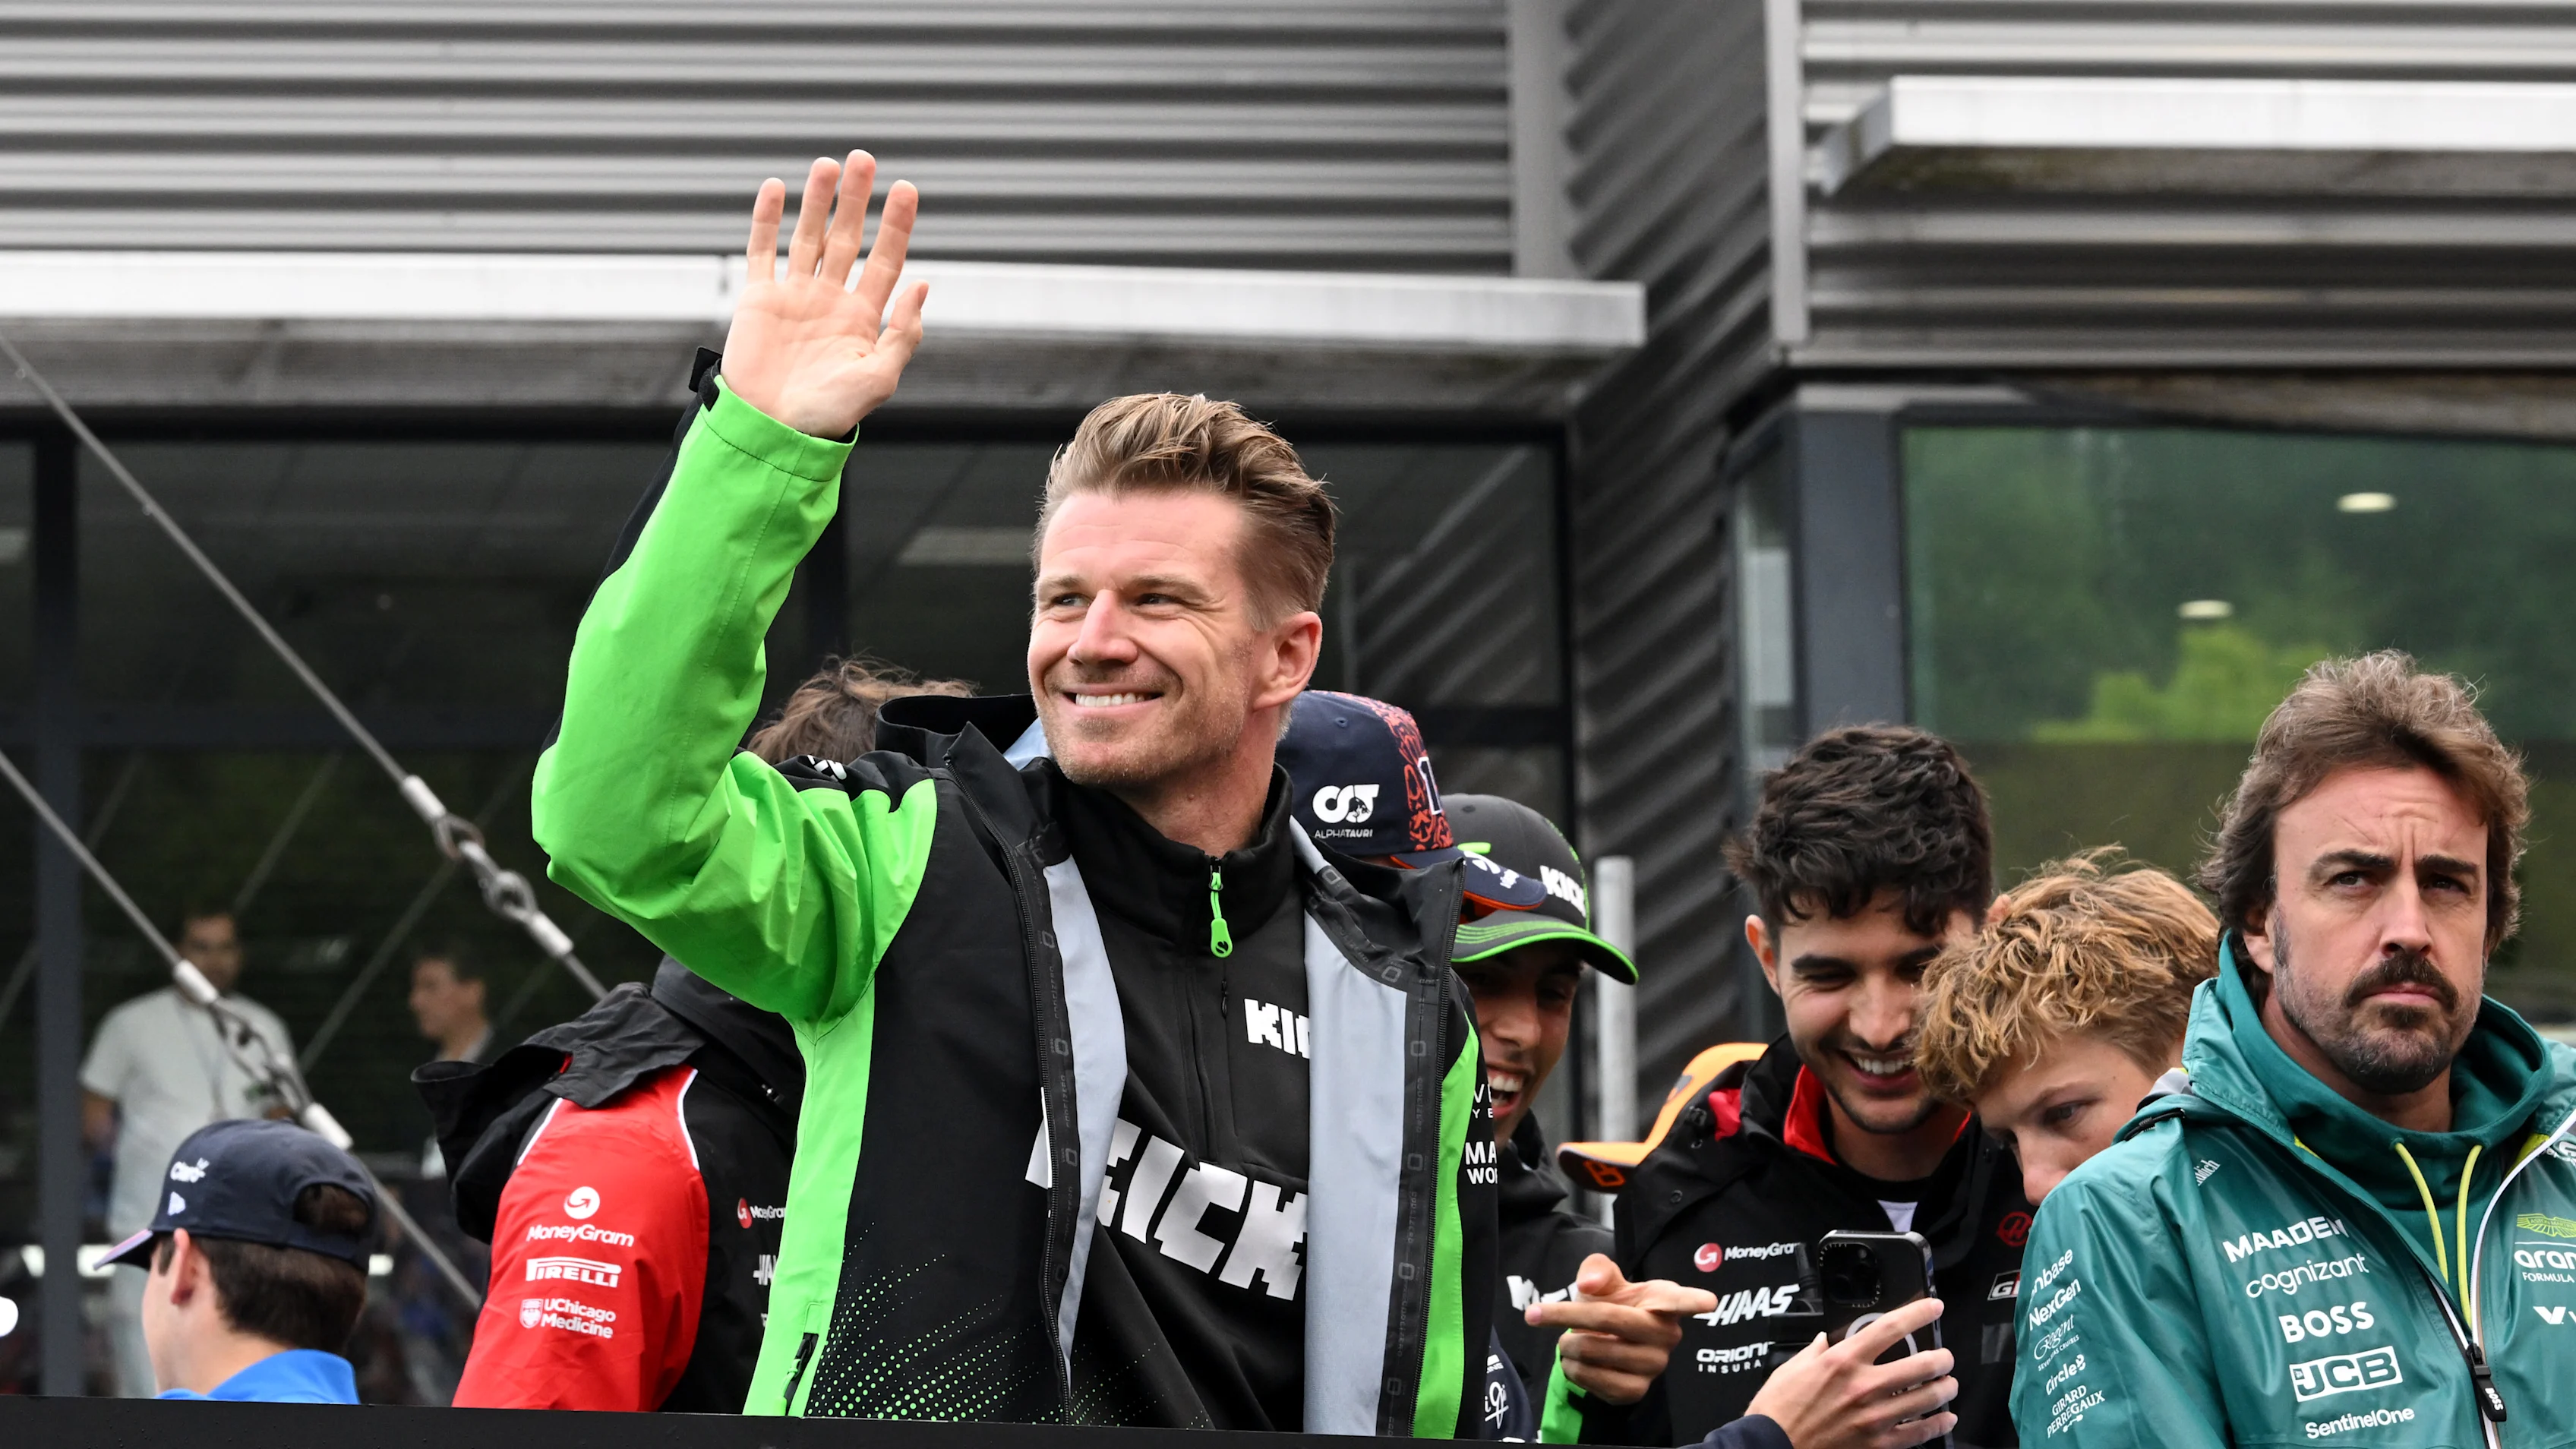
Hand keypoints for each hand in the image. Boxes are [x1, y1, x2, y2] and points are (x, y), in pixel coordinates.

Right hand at [720, 151, 928, 437]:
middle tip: (865, 159)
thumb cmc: (828, 414)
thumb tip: (923, 285)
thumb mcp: (879, 379)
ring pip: (807, 236)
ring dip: (817, 200)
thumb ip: (903, 334)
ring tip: (828, 165)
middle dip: (857, 200)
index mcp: (862, 317)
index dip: (896, 225)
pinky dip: (767, 219)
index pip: (884, 260)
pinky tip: (776, 188)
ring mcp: (793, 296)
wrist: (772, 430)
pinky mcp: (758, 299)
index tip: (906, 190)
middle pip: (847, 237)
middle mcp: (830, 300)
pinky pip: (763, 251)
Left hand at [1531, 1253, 1718, 1404]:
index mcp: (1664, 1300)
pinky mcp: (1638, 1391)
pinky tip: (1573, 1362)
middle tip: (1536, 1313)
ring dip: (1567, 1345)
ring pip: (1595, 1350)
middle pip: (1611, 1318)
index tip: (1707, 1301)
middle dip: (1567, 1315)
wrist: (1606, 1343)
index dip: (1693, 1301)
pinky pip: (1594, 1380)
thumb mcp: (1604, 1279)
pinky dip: (1572, 1369)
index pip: (1683, 1301)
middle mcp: (1667, 1335)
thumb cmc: (1612, 1303)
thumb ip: (1597, 1270)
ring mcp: (1655, 1366)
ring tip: (1566, 1340)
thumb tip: (1589, 1285)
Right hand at [1745, 1296, 1957, 1448]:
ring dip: (1945, 1389)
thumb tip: (1825, 1341)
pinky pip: (1918, 1433)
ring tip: (1949, 1384)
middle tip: (1945, 1357)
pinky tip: (1946, 1419)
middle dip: (1942, 1359)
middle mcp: (1864, 1386)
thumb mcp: (1793, 1367)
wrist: (1772, 1445)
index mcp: (1843, 1360)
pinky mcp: (1877, 1443)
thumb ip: (1816, 1351)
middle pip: (1921, 1365)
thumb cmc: (1779, 1408)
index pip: (1890, 1328)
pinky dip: (1938, 1425)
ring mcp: (1874, 1417)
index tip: (1933, 1307)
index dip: (1918, 1314)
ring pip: (1927, 1399)